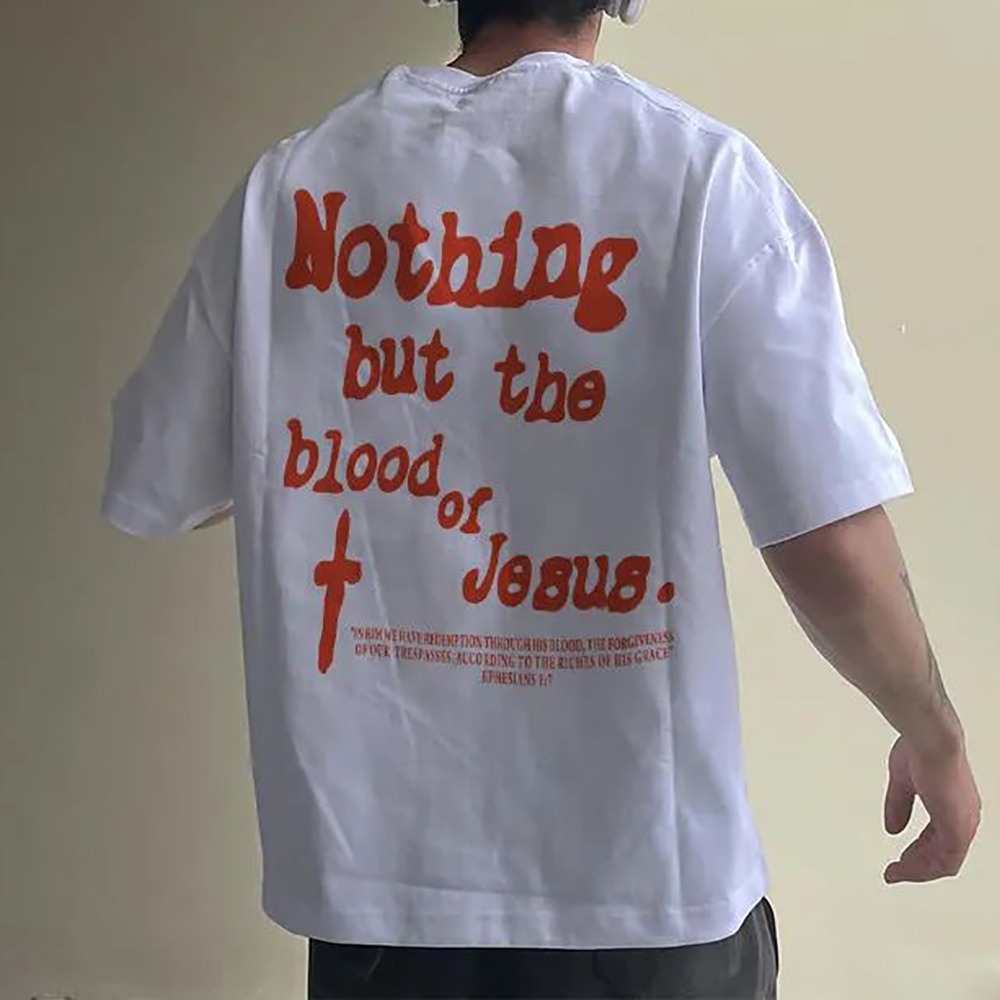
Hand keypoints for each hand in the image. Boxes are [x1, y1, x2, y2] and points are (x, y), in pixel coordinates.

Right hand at [883, 735, 980, 883]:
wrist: (931, 741)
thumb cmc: (921, 750)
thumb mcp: (904, 782)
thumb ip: (900, 806)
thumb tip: (893, 827)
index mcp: (955, 805)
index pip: (939, 840)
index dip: (919, 852)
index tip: (900, 860)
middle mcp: (965, 818)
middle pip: (943, 856)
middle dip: (917, 866)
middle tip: (896, 871)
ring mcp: (963, 824)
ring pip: (944, 862)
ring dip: (918, 870)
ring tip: (896, 872)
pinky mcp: (957, 830)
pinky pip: (945, 862)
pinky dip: (924, 869)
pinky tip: (905, 868)